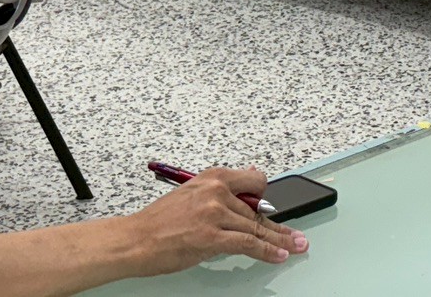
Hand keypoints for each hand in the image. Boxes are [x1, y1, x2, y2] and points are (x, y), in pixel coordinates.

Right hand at [122, 169, 307, 272]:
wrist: (135, 239)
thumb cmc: (158, 222)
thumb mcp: (191, 194)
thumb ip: (219, 192)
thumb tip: (245, 186)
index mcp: (212, 177)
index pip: (254, 182)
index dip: (265, 200)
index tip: (273, 210)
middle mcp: (217, 190)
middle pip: (258, 210)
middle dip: (277, 226)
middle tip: (295, 234)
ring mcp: (215, 213)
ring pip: (256, 227)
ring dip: (279, 239)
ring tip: (295, 245)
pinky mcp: (212, 236)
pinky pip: (248, 243)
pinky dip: (267, 250)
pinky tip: (279, 254)